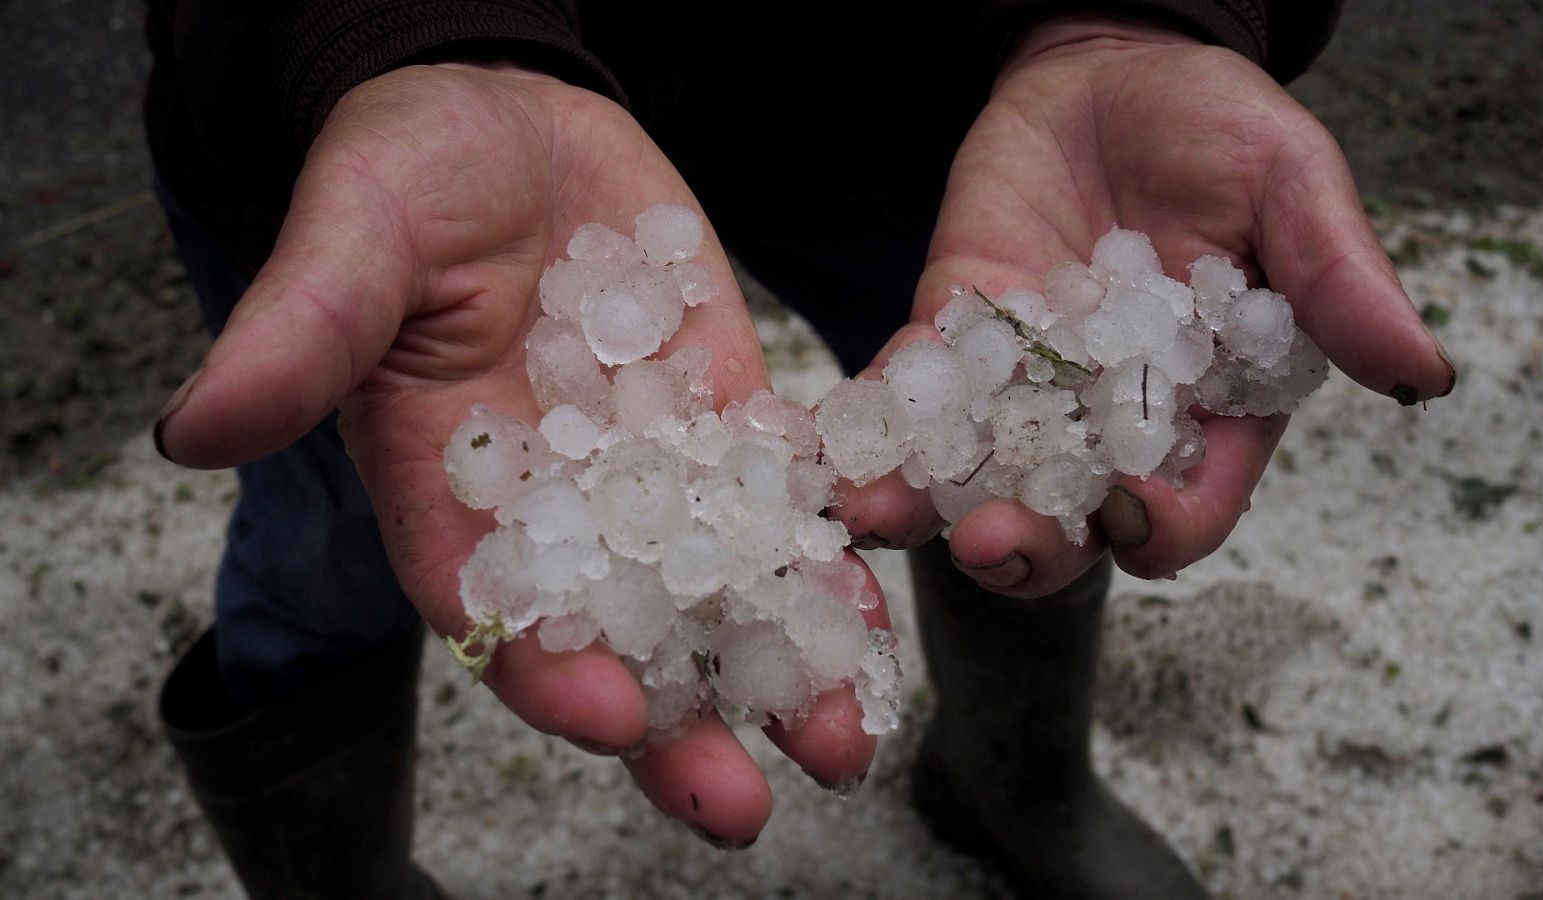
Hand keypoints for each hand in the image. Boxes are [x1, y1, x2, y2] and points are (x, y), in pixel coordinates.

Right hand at [152, 63, 883, 845]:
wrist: (504, 118)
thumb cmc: (404, 174)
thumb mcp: (350, 241)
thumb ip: (299, 335)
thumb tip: (192, 428)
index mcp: (451, 491)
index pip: (494, 608)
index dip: (546, 672)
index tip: (609, 721)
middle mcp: (560, 503)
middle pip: (621, 635)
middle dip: (682, 723)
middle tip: (751, 802)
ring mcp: (652, 464)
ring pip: (719, 585)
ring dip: (782, 661)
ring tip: (848, 730)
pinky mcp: (723, 412)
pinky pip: (783, 493)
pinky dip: (831, 548)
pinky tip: (881, 602)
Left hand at [832, 15, 1453, 595]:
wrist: (1113, 63)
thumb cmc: (1218, 126)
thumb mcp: (1292, 186)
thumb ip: (1337, 281)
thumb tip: (1424, 374)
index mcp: (1209, 410)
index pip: (1189, 506)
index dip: (1164, 528)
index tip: (1130, 516)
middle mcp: (1112, 422)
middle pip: (1071, 524)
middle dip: (1029, 548)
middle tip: (987, 544)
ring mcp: (1024, 387)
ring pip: (978, 481)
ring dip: (926, 512)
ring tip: (876, 520)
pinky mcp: (955, 334)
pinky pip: (911, 395)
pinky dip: (874, 424)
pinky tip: (832, 449)